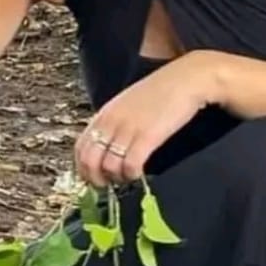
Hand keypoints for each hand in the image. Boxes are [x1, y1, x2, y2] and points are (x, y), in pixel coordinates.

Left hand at [75, 52, 217, 185]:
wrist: (185, 80)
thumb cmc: (158, 93)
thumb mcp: (125, 105)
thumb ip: (113, 123)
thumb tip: (106, 147)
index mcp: (103, 115)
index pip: (80, 148)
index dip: (83, 169)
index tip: (92, 179)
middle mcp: (110, 122)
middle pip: (90, 161)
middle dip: (96, 179)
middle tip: (108, 185)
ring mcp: (128, 129)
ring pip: (108, 166)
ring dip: (116, 178)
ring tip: (127, 177)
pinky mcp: (147, 136)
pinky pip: (130, 165)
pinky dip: (131, 175)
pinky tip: (139, 174)